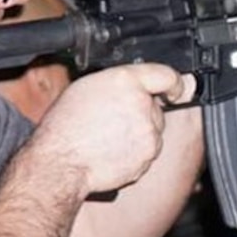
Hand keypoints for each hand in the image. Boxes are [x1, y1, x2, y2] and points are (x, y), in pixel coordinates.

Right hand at [29, 63, 194, 193]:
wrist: (61, 161)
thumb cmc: (65, 126)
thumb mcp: (86, 87)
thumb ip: (118, 82)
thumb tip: (132, 86)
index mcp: (125, 81)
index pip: (166, 75)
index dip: (173, 83)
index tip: (175, 89)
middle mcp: (141, 103)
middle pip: (156, 106)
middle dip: (141, 112)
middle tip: (114, 120)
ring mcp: (148, 131)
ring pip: (153, 129)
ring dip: (139, 132)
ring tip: (109, 138)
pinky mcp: (148, 154)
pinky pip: (148, 150)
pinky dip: (137, 151)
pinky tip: (113, 151)